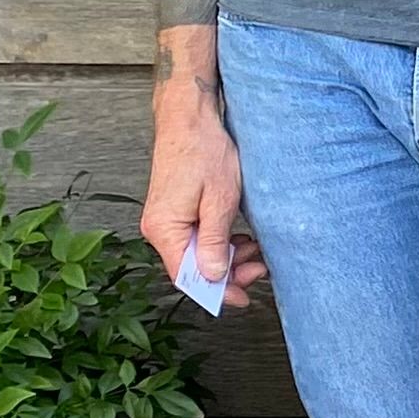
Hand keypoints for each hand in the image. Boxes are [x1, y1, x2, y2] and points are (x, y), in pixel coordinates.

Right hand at [139, 89, 266, 307]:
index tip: (242, 298)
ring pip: (196, 253)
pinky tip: (241, 238)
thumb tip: (213, 277)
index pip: (186, 276)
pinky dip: (220, 243)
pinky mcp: (175, 210)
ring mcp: (165, 218)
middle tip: (259, 268)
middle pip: (192, 267)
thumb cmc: (205, 152)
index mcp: (164, 229)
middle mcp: (158, 227)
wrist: (190, 118)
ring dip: (227, 257)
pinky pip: (196, 238)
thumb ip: (214, 242)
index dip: (215, 293)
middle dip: (228, 273)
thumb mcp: (219, 201)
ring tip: (255, 250)